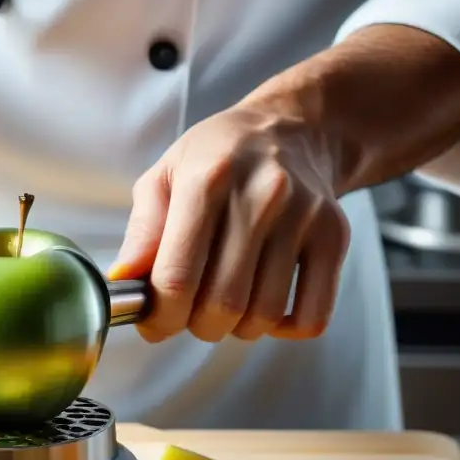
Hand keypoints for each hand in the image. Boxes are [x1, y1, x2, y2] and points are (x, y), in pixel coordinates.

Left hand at [109, 99, 349, 342]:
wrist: (291, 129)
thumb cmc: (216, 159)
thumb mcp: (164, 177)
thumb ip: (142, 232)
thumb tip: (124, 282)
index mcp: (207, 179)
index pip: (177, 278)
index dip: (160, 317)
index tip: (154, 324)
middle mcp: (261, 195)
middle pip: (221, 304)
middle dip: (196, 325)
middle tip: (190, 313)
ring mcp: (303, 216)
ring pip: (264, 315)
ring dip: (236, 329)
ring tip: (225, 306)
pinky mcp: (335, 235)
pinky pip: (313, 315)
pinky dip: (284, 330)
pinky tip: (265, 309)